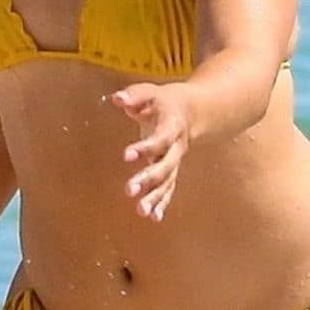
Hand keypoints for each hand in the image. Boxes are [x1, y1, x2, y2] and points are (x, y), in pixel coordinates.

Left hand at [110, 81, 193, 221]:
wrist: (192, 111)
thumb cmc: (164, 101)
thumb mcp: (150, 92)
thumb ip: (133, 96)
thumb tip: (116, 99)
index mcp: (172, 126)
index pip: (159, 139)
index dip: (144, 148)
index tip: (126, 155)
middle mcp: (176, 147)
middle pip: (165, 166)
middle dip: (148, 179)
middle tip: (129, 190)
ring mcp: (175, 161)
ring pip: (167, 182)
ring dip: (155, 197)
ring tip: (141, 211)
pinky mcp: (171, 171)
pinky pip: (168, 189)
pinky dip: (162, 203)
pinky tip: (153, 217)